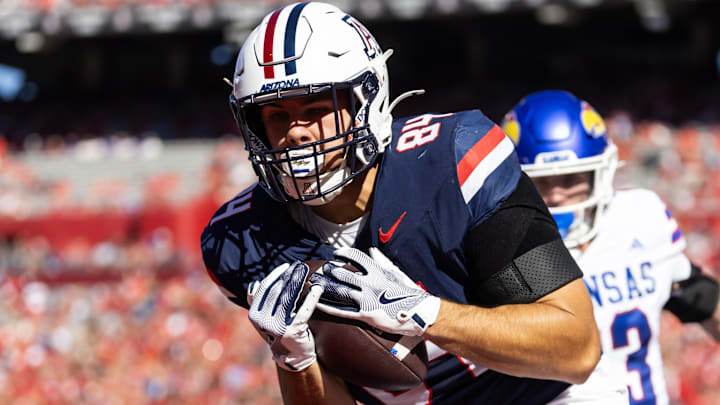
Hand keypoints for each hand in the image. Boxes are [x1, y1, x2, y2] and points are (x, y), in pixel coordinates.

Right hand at [247, 261, 322, 371]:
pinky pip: (304, 309)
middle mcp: (263, 321)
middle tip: (300, 265)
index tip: (287, 266)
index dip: (276, 275)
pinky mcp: (293, 331)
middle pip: (278, 290)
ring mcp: (277, 326)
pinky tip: (318, 288)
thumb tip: (256, 283)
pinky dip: (311, 297)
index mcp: (254, 314)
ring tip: (307, 271)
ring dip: (299, 281)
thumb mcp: (264, 319)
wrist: (292, 357)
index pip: (264, 288)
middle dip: (290, 275)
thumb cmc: (280, 332)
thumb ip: (259, 303)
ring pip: (290, 297)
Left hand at [310, 247, 440, 335]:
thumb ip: (382, 261)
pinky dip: (328, 306)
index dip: (344, 254)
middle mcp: (370, 283)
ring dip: (326, 286)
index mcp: (378, 271)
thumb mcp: (396, 273)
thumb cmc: (409, 292)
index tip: (337, 254)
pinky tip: (318, 303)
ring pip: (341, 291)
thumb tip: (372, 250)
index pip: (357, 257)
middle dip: (331, 271)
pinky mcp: (365, 315)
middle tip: (323, 269)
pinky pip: (343, 311)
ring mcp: (367, 299)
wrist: (419, 313)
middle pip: (344, 274)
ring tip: (316, 282)